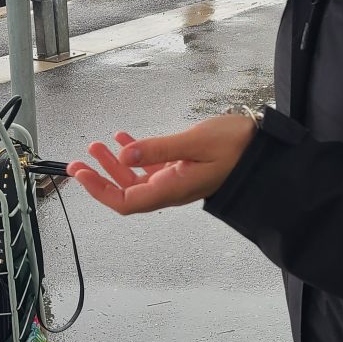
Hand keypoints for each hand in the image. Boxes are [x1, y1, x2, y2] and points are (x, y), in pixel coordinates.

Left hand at [66, 116, 256, 213]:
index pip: (126, 202)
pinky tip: (123, 139)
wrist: (263, 149)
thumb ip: (158, 148)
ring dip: (114, 164)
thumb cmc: (236, 146)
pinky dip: (134, 154)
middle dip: (100, 178)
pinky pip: (150, 167)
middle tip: (78, 161)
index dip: (100, 191)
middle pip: (126, 193)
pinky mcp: (181, 169)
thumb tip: (125, 155)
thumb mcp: (195, 142)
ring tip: (97, 145)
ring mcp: (175, 180)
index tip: (82, 173)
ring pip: (136, 179)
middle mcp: (170, 189)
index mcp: (172, 189)